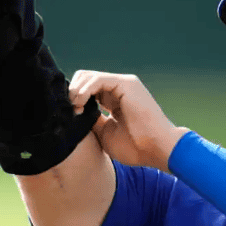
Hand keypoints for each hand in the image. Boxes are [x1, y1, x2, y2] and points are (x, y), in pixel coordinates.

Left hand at [69, 71, 189, 171]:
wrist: (156, 149)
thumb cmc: (135, 147)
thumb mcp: (105, 133)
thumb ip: (92, 119)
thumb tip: (74, 111)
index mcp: (114, 100)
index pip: (86, 89)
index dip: (73, 99)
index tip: (70, 116)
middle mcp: (118, 88)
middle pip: (84, 79)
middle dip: (72, 93)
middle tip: (71, 112)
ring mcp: (123, 84)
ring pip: (88, 76)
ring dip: (75, 91)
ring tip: (75, 109)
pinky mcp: (126, 84)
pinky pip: (97, 79)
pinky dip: (84, 90)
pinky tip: (80, 103)